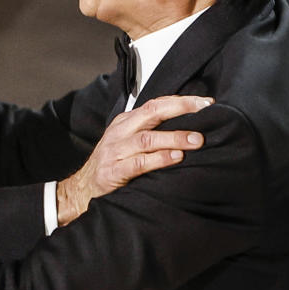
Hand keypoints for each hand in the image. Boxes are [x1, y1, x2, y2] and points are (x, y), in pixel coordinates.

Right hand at [56, 94, 211, 225]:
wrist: (82, 188)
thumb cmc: (112, 164)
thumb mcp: (129, 142)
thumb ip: (152, 132)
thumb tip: (189, 127)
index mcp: (126, 122)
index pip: (156, 104)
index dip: (181, 101)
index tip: (206, 102)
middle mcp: (120, 132)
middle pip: (152, 113)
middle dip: (180, 109)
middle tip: (204, 110)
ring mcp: (115, 151)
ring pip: (148, 138)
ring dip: (174, 137)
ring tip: (197, 140)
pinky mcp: (113, 171)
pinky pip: (139, 163)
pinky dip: (159, 159)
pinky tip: (176, 157)